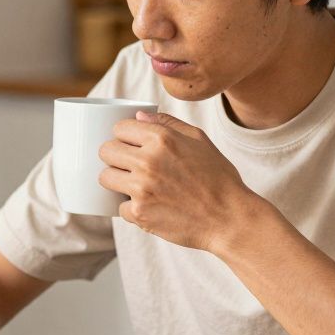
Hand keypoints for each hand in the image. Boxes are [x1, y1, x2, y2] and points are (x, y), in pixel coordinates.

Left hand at [98, 111, 262, 253]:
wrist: (229, 218)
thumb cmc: (218, 178)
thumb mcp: (199, 140)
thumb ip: (167, 124)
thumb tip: (138, 116)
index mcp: (162, 138)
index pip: (119, 128)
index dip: (125, 136)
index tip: (131, 145)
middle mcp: (148, 161)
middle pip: (106, 150)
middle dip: (115, 157)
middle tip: (129, 165)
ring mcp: (141, 188)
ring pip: (105, 178)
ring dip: (117, 181)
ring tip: (135, 185)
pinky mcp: (139, 213)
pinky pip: (119, 207)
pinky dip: (132, 208)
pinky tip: (150, 206)